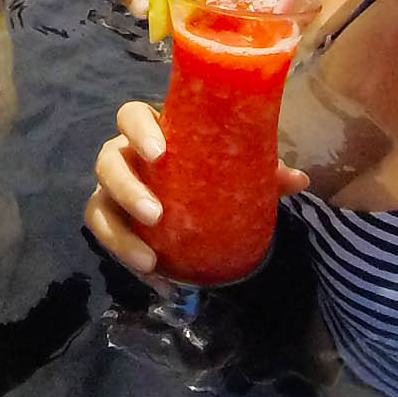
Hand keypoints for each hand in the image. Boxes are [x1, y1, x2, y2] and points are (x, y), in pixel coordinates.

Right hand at [84, 101, 309, 278]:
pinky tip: (158, 280)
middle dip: (127, 188)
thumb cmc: (211, 168)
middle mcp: (124, 157)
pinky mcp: (112, 223)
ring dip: (119, 235)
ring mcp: (113, 191)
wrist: (195, 198)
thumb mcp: (236, 167)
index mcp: (152, 131)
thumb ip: (264, 170)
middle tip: (156, 214)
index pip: (130, 116)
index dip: (138, 130)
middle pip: (107, 161)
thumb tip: (300, 181)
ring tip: (149, 261)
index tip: (159, 152)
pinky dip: (127, 259)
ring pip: (97, 205)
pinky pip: (107, 240)